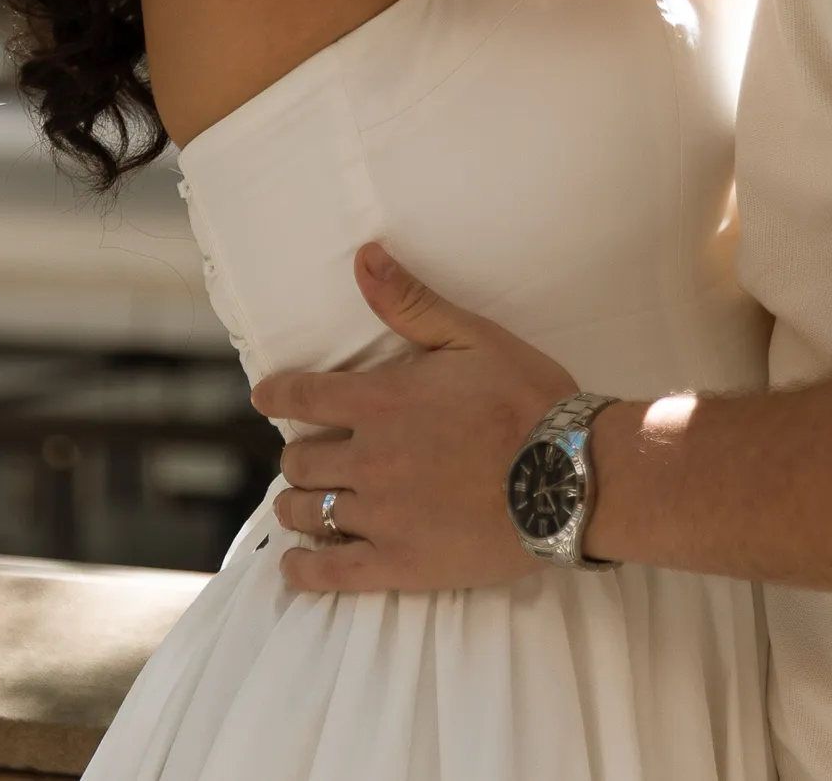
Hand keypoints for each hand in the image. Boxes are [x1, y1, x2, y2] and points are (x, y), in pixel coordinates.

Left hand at [254, 244, 578, 594]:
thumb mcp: (471, 336)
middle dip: (299, 454)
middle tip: (310, 456)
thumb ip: (409, 301)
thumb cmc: (525, 398)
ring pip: (307, 513)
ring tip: (304, 504)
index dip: (276, 395)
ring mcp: (381, 517)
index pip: (303, 396)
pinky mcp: (400, 565)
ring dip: (297, 505)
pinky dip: (304, 569)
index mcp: (380, 402)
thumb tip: (362, 257)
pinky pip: (331, 574)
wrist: (567, 476)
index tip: (264, 397)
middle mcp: (368, 459)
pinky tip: (298, 563)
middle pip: (299, 461)